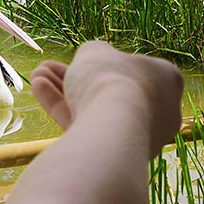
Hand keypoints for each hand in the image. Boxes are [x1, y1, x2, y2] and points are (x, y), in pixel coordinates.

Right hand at [31, 40, 183, 158]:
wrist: (111, 126)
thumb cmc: (111, 80)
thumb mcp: (96, 51)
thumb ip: (94, 52)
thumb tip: (91, 58)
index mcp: (166, 80)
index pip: (133, 68)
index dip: (103, 62)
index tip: (80, 60)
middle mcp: (158, 110)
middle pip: (108, 89)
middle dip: (73, 77)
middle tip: (48, 67)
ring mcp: (136, 135)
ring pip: (92, 107)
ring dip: (61, 89)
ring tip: (36, 75)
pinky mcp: (112, 152)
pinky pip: (84, 124)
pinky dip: (60, 106)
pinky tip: (38, 87)